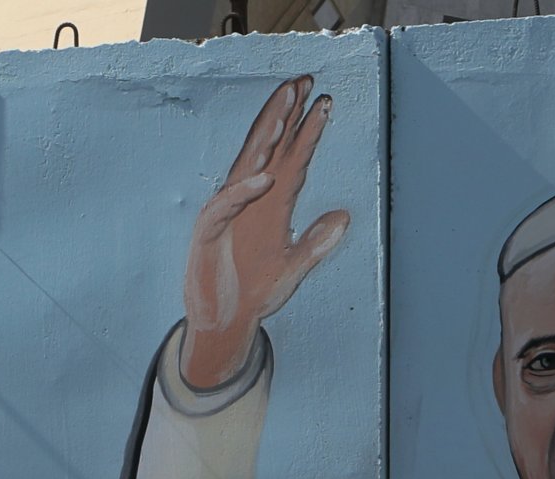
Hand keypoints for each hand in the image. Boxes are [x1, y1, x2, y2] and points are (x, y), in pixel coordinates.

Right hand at [181, 76, 349, 388]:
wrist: (226, 320)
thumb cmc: (256, 289)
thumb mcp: (297, 266)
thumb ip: (318, 241)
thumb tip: (344, 216)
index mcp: (273, 203)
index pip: (294, 157)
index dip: (308, 130)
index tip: (325, 102)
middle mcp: (250, 198)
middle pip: (269, 147)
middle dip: (286, 114)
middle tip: (303, 82)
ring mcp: (228, 211)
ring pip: (247, 164)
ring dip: (265, 137)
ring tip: (284, 108)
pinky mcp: (210, 230)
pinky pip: (228, 205)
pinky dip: (245, 191)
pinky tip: (266, 177)